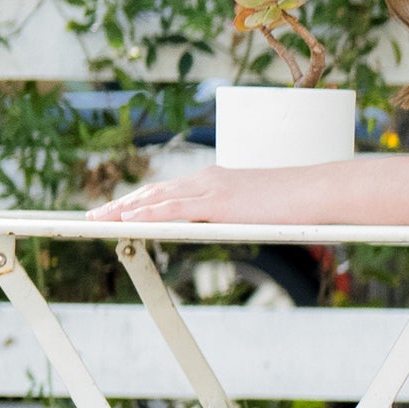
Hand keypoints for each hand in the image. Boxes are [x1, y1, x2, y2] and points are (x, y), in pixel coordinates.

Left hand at [87, 164, 325, 223]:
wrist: (314, 191)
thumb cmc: (294, 204)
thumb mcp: (257, 209)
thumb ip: (236, 216)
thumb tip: (230, 228)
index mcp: (214, 181)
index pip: (167, 191)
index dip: (138, 200)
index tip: (116, 209)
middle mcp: (206, 179)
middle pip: (153, 192)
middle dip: (120, 203)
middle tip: (93, 214)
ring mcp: (210, 188)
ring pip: (156, 198)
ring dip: (124, 209)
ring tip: (98, 218)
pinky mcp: (217, 202)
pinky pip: (174, 209)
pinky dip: (148, 214)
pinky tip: (128, 219)